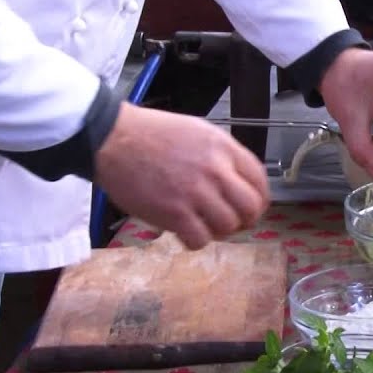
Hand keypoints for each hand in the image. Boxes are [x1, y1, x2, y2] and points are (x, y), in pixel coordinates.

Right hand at [93, 104, 269, 248]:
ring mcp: (195, 193)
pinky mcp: (174, 214)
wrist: (112, 139)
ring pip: (228, 226)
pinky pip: (200, 239)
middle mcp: (215, 170)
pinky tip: (185, 232)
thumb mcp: (196, 131)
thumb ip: (219, 155)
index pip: (259, 179)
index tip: (252, 208)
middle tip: (231, 223)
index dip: (260, 199)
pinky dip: (196, 241)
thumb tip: (235, 180)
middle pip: (251, 207)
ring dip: (219, 231)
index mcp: (223, 148)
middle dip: (245, 220)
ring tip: (203, 225)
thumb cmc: (149, 133)